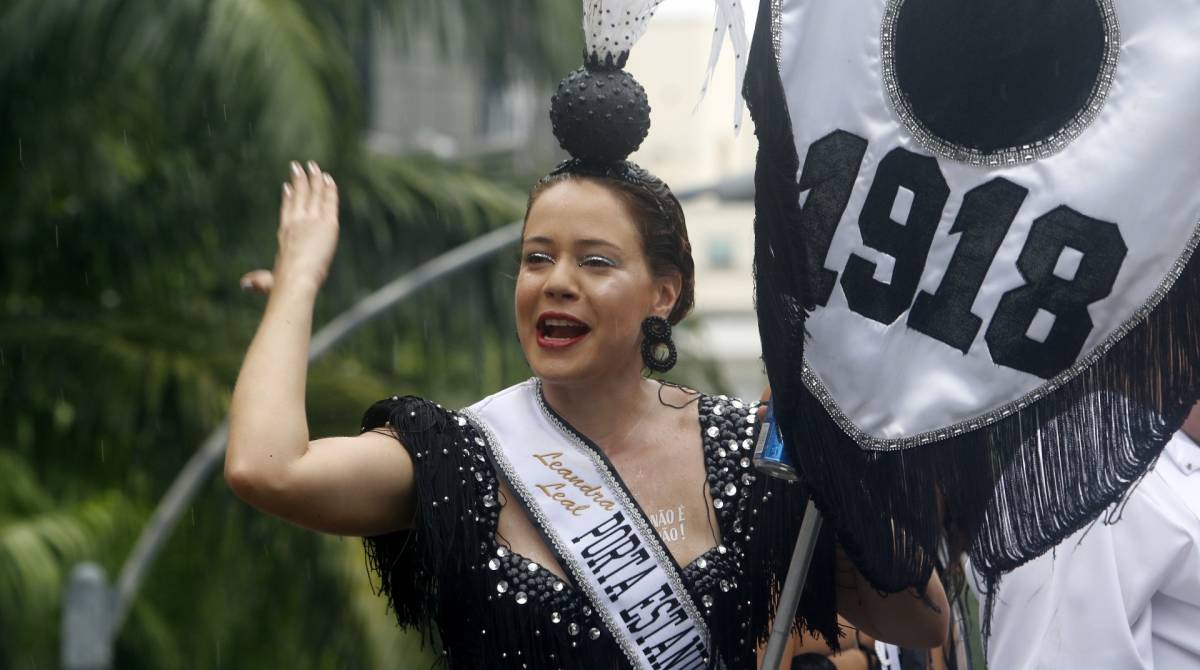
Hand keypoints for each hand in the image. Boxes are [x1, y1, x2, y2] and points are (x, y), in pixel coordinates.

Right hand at [241, 160, 338, 294]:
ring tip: (314, 166)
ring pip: (314, 193)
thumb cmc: (282, 283)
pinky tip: (329, 179)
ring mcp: (312, 220)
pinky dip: (329, 189)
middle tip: (299, 167)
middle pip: (299, 195)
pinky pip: (329, 201)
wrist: (296, 278)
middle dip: (299, 180)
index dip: (288, 198)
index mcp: (284, 233)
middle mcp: (297, 222)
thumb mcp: (268, 282)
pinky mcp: (328, 223)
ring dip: (315, 178)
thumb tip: (243, 285)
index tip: (287, 187)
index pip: (287, 211)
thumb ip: (259, 282)